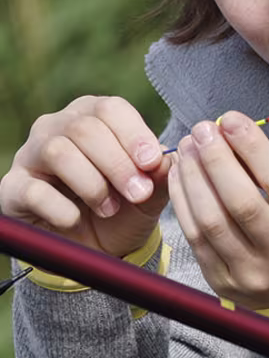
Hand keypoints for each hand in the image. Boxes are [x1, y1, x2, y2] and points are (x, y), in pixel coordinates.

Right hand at [0, 96, 169, 257]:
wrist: (99, 248)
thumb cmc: (126, 209)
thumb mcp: (152, 193)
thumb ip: (160, 174)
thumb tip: (166, 158)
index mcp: (93, 118)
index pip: (110, 109)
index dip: (134, 135)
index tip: (152, 163)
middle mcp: (56, 128)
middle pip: (84, 128)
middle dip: (118, 164)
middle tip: (138, 194)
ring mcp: (30, 156)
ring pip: (57, 151)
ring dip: (92, 184)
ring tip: (110, 209)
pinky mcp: (13, 188)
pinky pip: (33, 190)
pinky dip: (62, 209)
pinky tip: (76, 220)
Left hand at [166, 112, 268, 309]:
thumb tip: (230, 133)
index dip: (251, 146)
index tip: (230, 120)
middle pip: (242, 202)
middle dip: (216, 159)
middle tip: (202, 130)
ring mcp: (254, 274)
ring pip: (212, 221)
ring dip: (193, 178)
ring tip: (187, 148)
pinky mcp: (225, 283)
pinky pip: (195, 238)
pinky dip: (183, 202)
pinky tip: (180, 176)